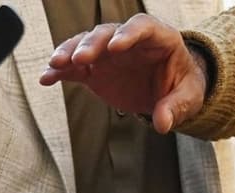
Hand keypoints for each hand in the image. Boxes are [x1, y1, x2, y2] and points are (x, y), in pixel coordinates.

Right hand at [41, 14, 206, 133]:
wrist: (170, 91)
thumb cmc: (182, 86)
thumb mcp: (189, 97)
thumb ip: (176, 107)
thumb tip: (163, 123)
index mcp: (158, 38)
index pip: (141, 27)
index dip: (128, 34)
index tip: (116, 45)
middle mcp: (128, 40)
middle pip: (106, 33)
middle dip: (92, 44)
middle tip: (79, 58)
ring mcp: (108, 53)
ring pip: (85, 45)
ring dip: (69, 52)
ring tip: (55, 64)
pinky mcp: (95, 70)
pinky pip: (75, 67)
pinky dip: (60, 72)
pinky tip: (46, 78)